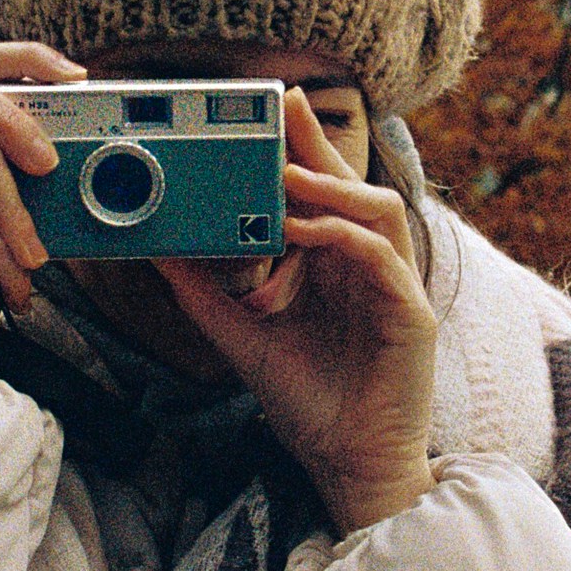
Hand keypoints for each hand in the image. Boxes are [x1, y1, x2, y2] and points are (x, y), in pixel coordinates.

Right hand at [0, 41, 82, 331]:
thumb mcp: (3, 212)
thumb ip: (25, 177)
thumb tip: (96, 155)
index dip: (22, 58)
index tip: (75, 78)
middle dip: (14, 114)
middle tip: (49, 163)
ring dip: (23, 215)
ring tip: (34, 255)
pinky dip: (11, 267)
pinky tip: (15, 290)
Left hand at [151, 91, 437, 532]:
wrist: (348, 466)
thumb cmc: (308, 405)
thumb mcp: (242, 339)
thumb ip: (204, 295)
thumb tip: (158, 252)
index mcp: (335, 267)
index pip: (321, 194)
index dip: (299, 150)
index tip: (265, 114)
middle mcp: (369, 268)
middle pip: (352, 185)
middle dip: (318, 143)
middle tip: (284, 104)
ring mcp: (395, 287)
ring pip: (379, 208)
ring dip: (334, 185)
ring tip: (286, 172)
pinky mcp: (412, 314)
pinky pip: (383, 257)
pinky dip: (343, 235)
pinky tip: (306, 230)